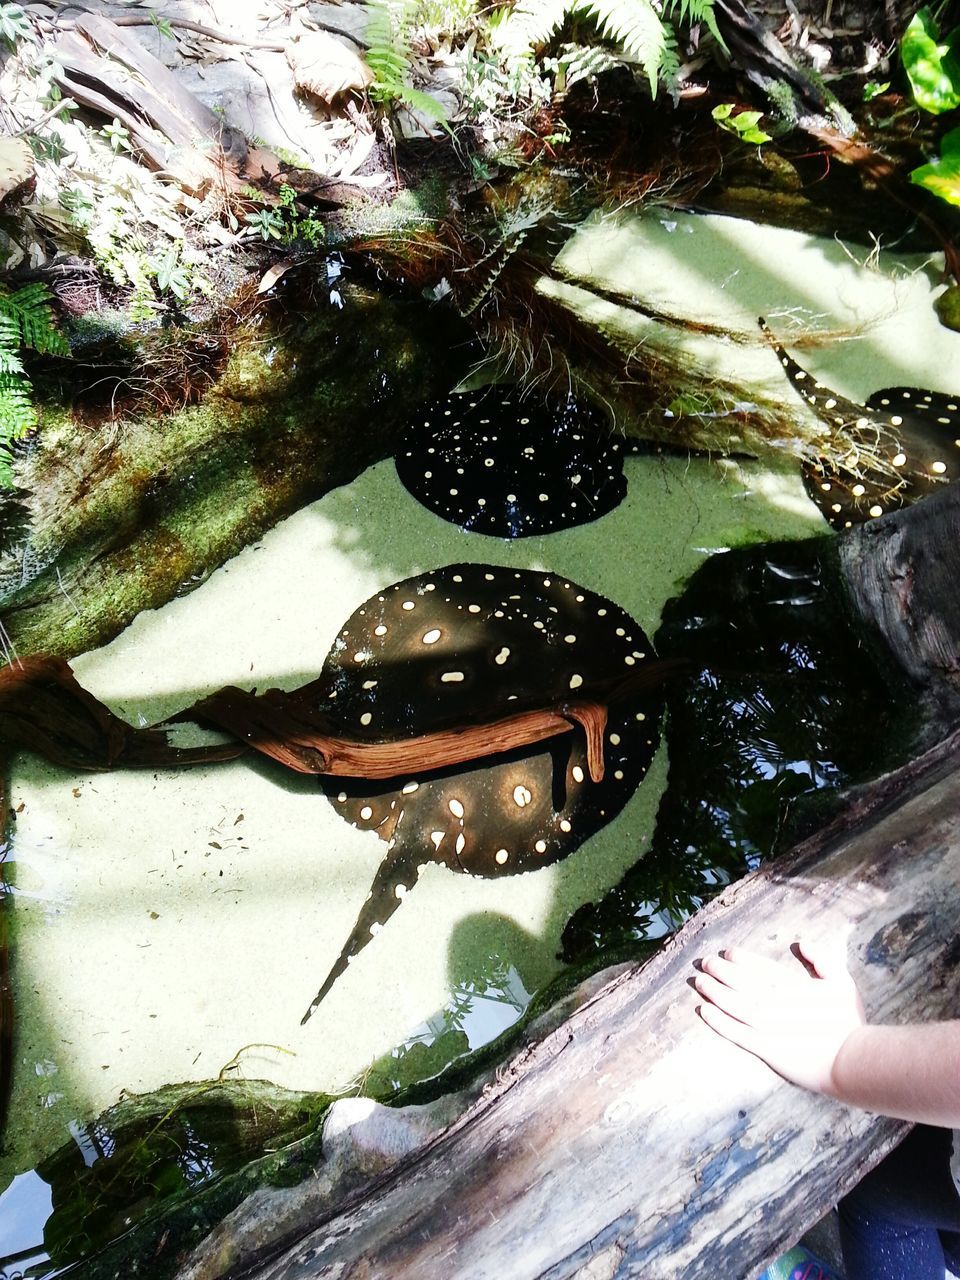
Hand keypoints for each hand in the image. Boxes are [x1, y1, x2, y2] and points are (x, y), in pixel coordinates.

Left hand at [693, 940, 866, 1095]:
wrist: (852, 1062)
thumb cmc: (849, 1022)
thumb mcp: (843, 983)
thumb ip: (822, 960)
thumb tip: (801, 942)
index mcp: (793, 986)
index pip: (759, 966)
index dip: (740, 958)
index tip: (727, 953)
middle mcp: (776, 1003)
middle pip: (740, 982)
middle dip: (720, 970)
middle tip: (705, 962)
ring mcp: (768, 1027)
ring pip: (732, 1004)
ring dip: (713, 992)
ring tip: (699, 982)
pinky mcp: (764, 1050)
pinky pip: (735, 1032)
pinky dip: (717, 1021)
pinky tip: (704, 1011)